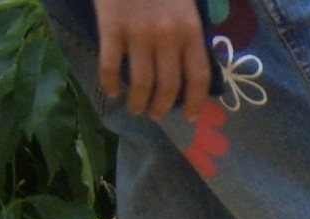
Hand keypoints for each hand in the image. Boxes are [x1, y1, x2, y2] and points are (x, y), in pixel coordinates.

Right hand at [96, 0, 209, 119]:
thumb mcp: (186, 5)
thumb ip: (189, 34)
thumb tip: (189, 68)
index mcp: (191, 30)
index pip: (199, 77)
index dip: (196, 102)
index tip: (190, 116)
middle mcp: (167, 36)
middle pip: (168, 86)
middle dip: (162, 107)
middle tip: (156, 114)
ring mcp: (138, 33)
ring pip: (141, 82)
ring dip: (139, 102)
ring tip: (136, 108)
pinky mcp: (111, 28)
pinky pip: (111, 66)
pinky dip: (111, 84)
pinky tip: (112, 91)